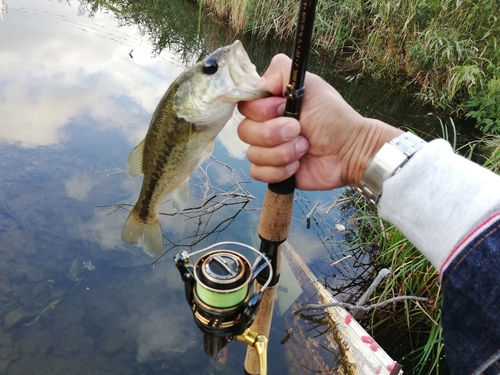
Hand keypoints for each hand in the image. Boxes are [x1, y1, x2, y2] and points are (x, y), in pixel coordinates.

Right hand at [237, 54, 402, 190]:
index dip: (260, 110)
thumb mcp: (310, 84)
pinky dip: (280, 170)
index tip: (282, 108)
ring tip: (304, 148)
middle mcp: (265, 126)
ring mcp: (267, 150)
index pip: (244, 105)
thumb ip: (280, 70)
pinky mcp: (272, 171)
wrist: (349, 151)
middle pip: (244, 131)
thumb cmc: (333, 118)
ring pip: (252, 154)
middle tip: (298, 130)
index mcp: (270, 104)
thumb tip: (257, 81)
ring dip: (282, 153)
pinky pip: (258, 172)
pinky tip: (297, 165)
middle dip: (274, 134)